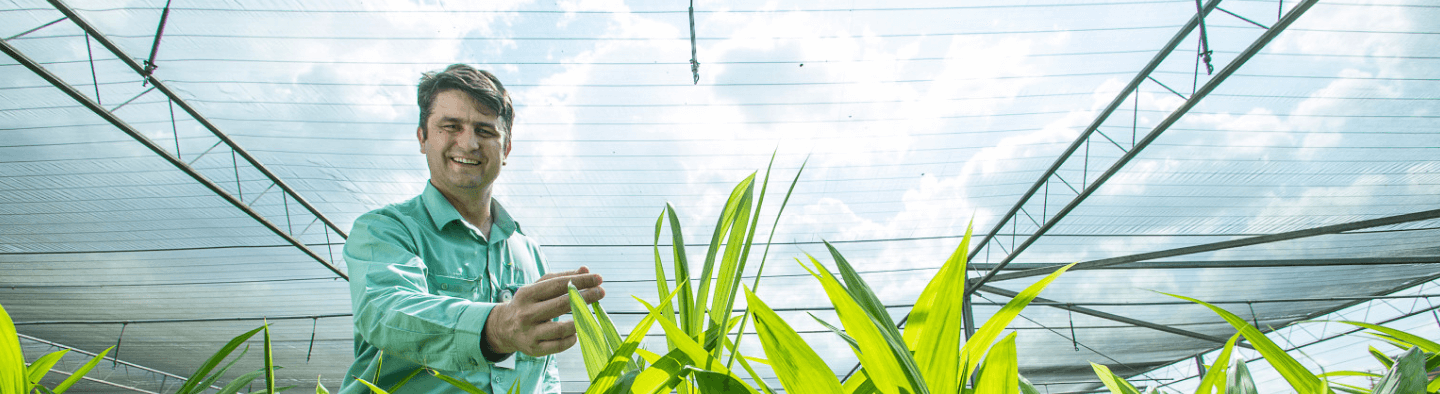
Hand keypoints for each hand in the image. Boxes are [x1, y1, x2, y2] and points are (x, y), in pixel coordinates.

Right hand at [484, 266, 604, 356]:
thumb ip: (562, 277)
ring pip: (561, 329)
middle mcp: (526, 313)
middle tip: (601, 292)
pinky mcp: (533, 349)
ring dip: (580, 321)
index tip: (598, 278)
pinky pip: (558, 346)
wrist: (504, 328)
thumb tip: (585, 269)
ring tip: (589, 314)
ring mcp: (529, 333)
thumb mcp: (539, 287)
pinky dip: (571, 339)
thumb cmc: (528, 303)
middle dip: (585, 297)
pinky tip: (576, 332)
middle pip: (561, 305)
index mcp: (527, 294)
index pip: (557, 285)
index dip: (580, 281)